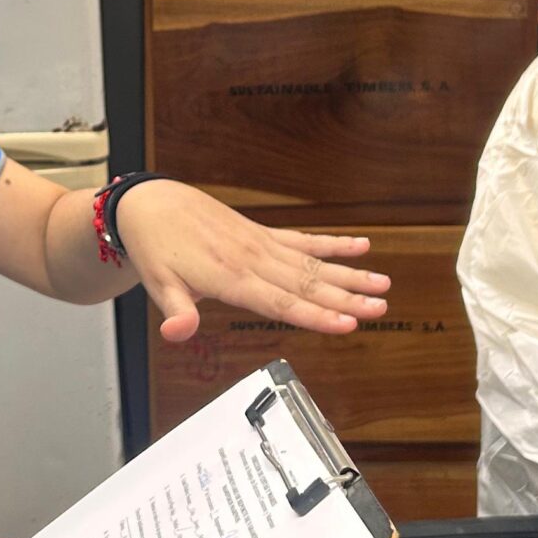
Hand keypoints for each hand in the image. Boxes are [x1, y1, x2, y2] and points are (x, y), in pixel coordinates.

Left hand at [113, 180, 389, 343]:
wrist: (153, 204)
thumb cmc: (157, 248)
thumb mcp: (158, 284)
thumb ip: (175, 311)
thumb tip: (178, 333)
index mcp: (230, 277)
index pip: (281, 302)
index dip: (316, 315)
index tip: (346, 324)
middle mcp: (253, 259)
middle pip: (308, 283)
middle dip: (347, 297)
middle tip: (380, 308)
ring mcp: (261, 244)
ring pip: (314, 263)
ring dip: (350, 274)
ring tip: (383, 284)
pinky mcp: (263, 233)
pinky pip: (304, 240)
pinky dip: (333, 243)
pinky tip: (361, 246)